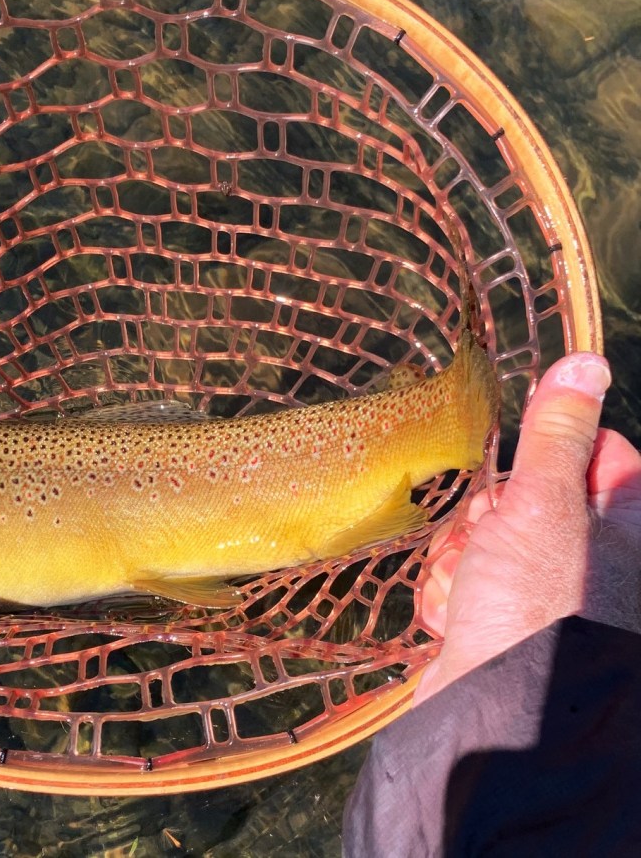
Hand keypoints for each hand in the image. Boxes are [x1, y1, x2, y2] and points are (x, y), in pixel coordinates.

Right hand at [415, 353, 640, 703]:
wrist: (495, 713)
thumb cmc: (535, 605)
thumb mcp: (546, 503)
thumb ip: (560, 432)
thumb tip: (586, 363)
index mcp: (624, 525)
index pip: (590, 453)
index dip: (547, 458)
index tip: (523, 481)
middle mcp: (590, 559)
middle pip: (525, 493)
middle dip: (490, 516)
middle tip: (490, 542)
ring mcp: (540, 593)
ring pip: (486, 535)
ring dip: (464, 557)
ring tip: (470, 589)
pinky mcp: (497, 621)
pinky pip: (465, 579)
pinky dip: (452, 592)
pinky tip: (457, 617)